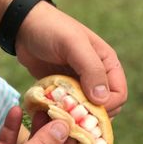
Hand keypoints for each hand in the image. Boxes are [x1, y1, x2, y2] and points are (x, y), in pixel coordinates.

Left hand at [16, 2, 127, 116]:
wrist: (23, 28)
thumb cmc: (51, 30)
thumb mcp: (73, 44)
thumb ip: (91, 69)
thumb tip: (102, 99)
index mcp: (106, 63)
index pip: (119, 94)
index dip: (107, 106)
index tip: (86, 109)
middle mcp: (95, 75)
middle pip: (104, 106)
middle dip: (90, 114)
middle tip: (71, 116)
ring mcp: (77, 83)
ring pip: (84, 109)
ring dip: (74, 115)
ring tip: (60, 114)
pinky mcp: (62, 89)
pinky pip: (67, 106)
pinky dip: (61, 111)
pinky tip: (51, 110)